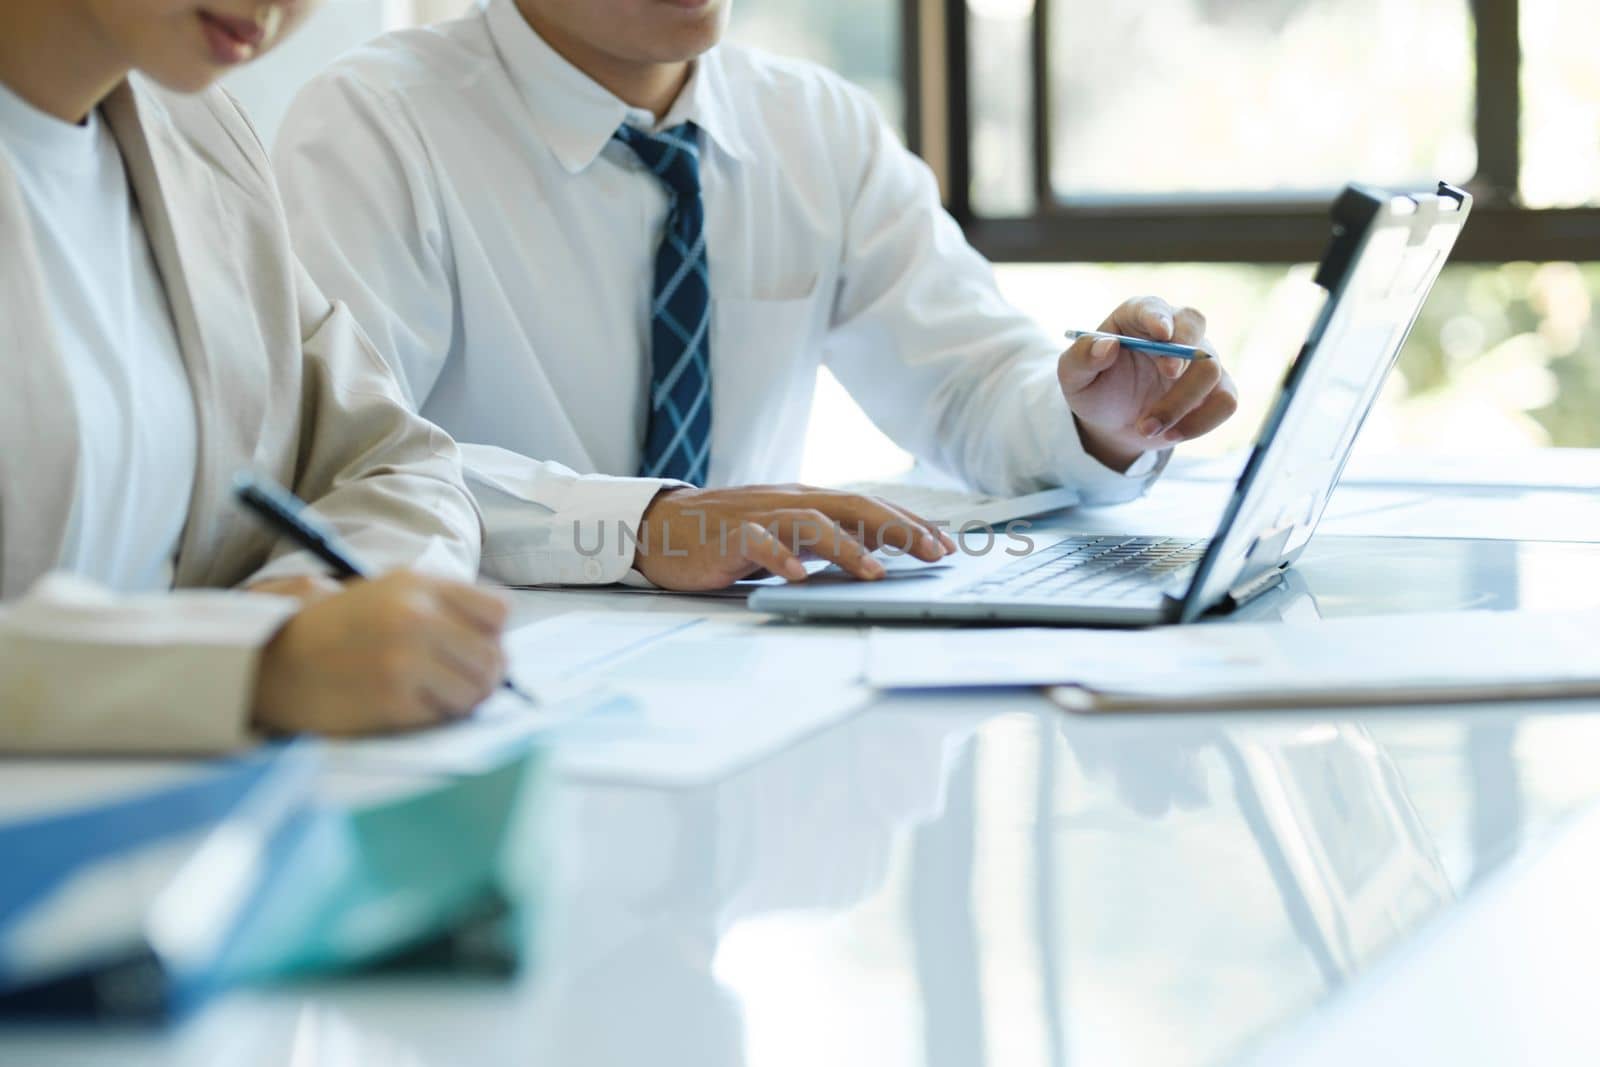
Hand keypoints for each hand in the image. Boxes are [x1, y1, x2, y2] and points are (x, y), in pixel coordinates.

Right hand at [252, 570, 510, 735]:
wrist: (270, 662)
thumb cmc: (332, 629)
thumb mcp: (385, 592)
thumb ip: (439, 606)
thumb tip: (495, 641)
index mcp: (419, 584)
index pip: (499, 611)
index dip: (491, 633)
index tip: (473, 645)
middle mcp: (417, 617)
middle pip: (493, 656)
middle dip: (484, 674)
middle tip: (463, 682)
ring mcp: (406, 659)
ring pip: (476, 690)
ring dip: (463, 699)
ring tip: (437, 696)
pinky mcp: (393, 700)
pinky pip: (444, 715)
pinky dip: (434, 716)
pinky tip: (408, 706)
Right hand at [634, 485, 957, 590]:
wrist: (662, 526)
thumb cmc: (731, 533)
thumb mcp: (787, 533)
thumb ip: (825, 540)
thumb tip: (879, 558)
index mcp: (808, 500)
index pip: (869, 506)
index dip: (910, 522)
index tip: (947, 544)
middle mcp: (790, 501)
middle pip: (853, 506)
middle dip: (898, 529)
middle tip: (933, 553)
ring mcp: (760, 515)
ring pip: (812, 522)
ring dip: (847, 547)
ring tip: (874, 573)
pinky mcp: (729, 534)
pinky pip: (759, 541)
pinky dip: (781, 557)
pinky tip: (799, 577)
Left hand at [1058, 296, 1238, 470]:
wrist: (1113, 423)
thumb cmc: (1095, 389)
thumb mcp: (1073, 377)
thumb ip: (1081, 358)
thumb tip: (1107, 345)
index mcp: (1138, 317)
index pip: (1153, 306)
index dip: (1159, 316)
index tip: (1160, 333)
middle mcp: (1175, 331)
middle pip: (1194, 325)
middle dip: (1184, 348)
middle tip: (1168, 372)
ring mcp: (1200, 360)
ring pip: (1210, 370)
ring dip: (1179, 403)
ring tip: (1146, 428)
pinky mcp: (1215, 390)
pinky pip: (1226, 401)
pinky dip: (1201, 422)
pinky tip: (1170, 435)